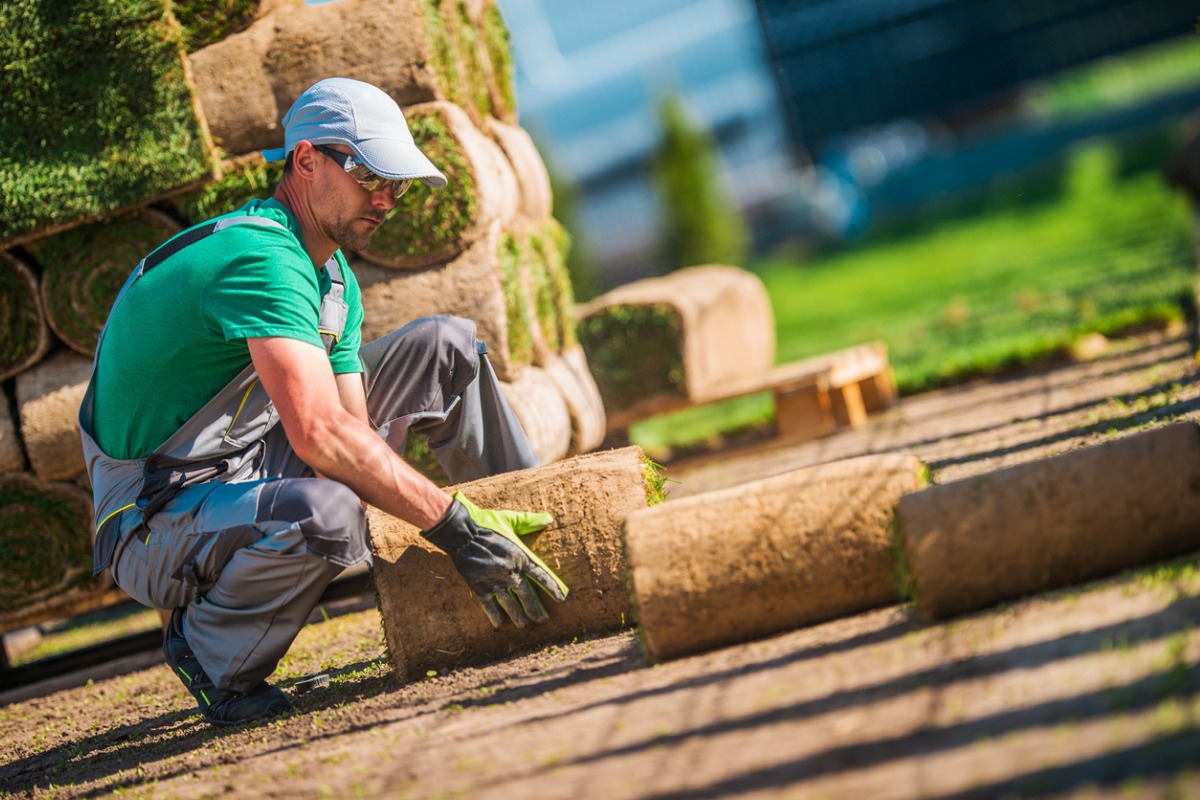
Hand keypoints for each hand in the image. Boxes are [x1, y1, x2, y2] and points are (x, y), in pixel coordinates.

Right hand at [421, 492, 568, 627]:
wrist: (462, 534)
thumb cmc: (486, 524)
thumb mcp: (510, 519)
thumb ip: (529, 521)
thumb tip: (548, 518)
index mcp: (521, 558)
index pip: (542, 577)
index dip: (552, 588)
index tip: (561, 599)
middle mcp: (511, 574)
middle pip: (528, 598)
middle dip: (536, 611)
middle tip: (542, 620)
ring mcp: (495, 583)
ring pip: (511, 607)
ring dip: (519, 618)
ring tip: (524, 625)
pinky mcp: (480, 588)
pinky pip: (490, 607)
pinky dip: (495, 616)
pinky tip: (499, 624)